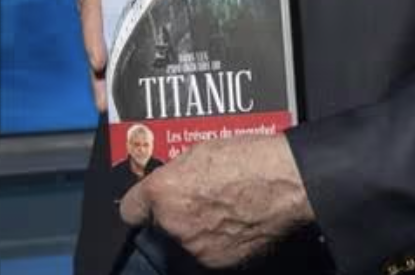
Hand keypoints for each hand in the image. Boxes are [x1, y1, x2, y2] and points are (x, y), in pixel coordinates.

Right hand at [77, 0, 157, 112]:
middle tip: (104, 99)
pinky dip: (113, 75)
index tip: (98, 59)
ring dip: (102, 79)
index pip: (92, 3)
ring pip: (98, 49)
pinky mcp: (110, 27)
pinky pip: (110, 52)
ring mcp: (100, 14)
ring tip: (110, 107)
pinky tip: (122, 99)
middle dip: (97, 69)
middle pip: (92, 35)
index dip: (93, 33)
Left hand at [117, 134, 315, 267]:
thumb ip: (174, 174)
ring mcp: (196, 247)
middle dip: (175, 216)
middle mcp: (174, 224)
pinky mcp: (219, 263)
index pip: (129, 210)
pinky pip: (209, 253)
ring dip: (196, 230)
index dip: (141, 205)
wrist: (285, 182)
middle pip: (161, 227)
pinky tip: (235, 222)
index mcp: (163, 192)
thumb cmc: (249, 159)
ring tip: (223, 209)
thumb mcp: (199, 152)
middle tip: (199, 200)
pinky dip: (218, 242)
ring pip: (185, 242)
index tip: (148, 203)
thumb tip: (167, 184)